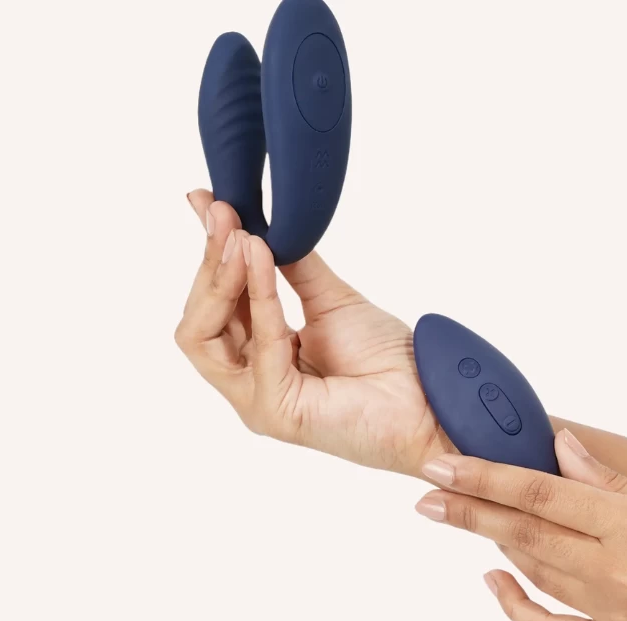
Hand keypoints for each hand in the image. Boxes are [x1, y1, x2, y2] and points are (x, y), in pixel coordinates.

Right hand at [175, 190, 451, 475]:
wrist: (427, 396)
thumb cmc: (384, 357)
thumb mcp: (328, 299)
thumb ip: (290, 267)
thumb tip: (256, 225)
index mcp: (258, 355)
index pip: (215, 304)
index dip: (211, 254)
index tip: (207, 203)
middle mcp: (249, 379)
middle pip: (199, 321)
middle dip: (210, 263)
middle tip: (222, 214)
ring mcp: (256, 399)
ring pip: (206, 335)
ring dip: (223, 277)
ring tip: (240, 235)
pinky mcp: (274, 409)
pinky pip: (256, 345)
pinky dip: (259, 297)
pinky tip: (261, 258)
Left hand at [415, 430, 626, 620]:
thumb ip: (608, 478)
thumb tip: (560, 445)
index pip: (538, 493)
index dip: (483, 476)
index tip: (442, 465)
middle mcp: (620, 574)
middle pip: (524, 531)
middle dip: (468, 509)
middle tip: (427, 492)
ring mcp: (616, 615)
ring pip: (534, 569)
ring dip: (494, 540)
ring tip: (462, 514)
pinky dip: (515, 604)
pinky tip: (493, 576)